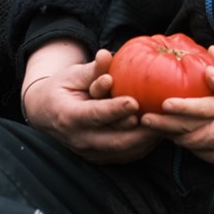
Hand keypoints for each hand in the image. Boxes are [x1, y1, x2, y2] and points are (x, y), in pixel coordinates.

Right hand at [21, 41, 154, 162]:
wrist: (46, 114)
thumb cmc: (62, 88)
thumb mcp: (72, 75)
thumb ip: (92, 69)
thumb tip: (106, 55)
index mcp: (68, 116)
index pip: (93, 115)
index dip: (114, 110)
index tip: (134, 101)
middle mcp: (79, 139)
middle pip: (114, 140)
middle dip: (140, 131)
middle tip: (161, 117)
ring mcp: (90, 153)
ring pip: (124, 151)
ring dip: (147, 140)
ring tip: (167, 124)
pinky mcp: (100, 158)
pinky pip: (126, 155)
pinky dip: (144, 145)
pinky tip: (160, 132)